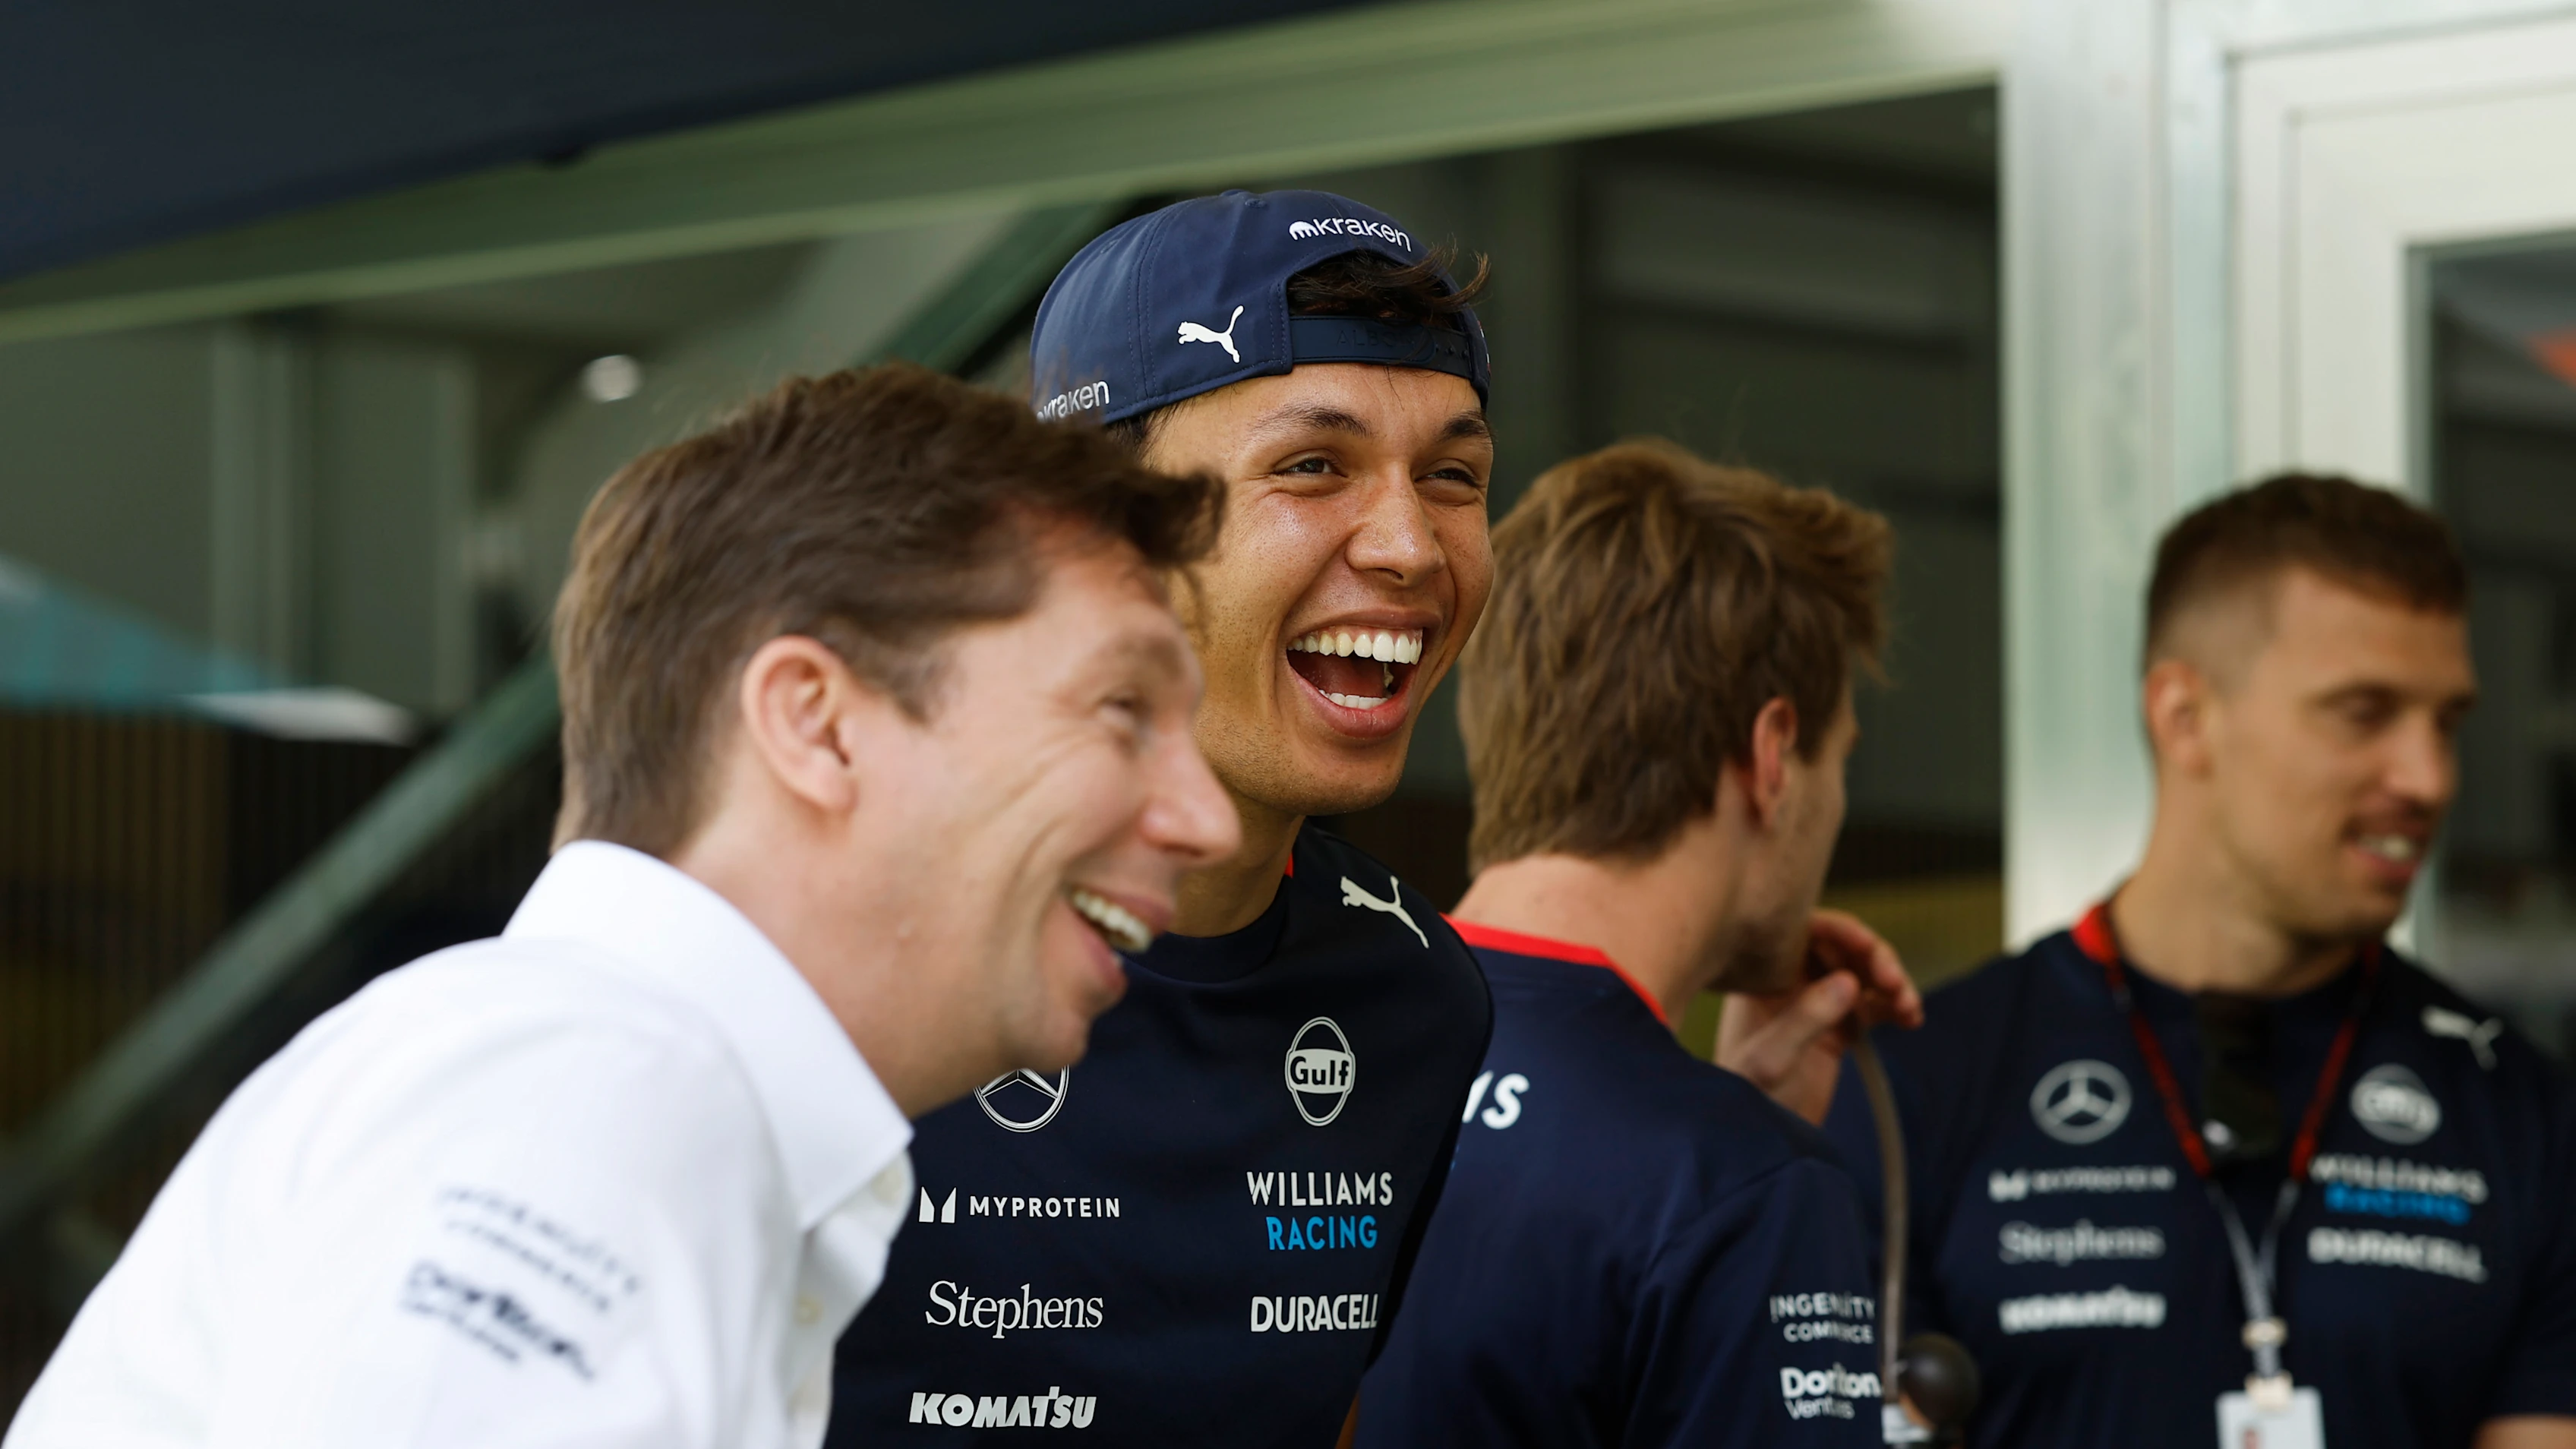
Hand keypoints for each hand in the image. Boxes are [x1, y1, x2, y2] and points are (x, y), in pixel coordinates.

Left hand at [1714, 909, 1924, 1124]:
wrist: (1753, 1141)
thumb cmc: (1743, 1098)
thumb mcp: (1770, 1060)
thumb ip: (1804, 1019)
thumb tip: (1848, 981)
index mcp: (1761, 977)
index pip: (1803, 932)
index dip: (1841, 931)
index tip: (1868, 947)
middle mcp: (1789, 982)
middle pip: (1840, 948)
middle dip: (1874, 958)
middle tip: (1895, 983)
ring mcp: (1814, 1004)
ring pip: (1861, 974)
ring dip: (1890, 982)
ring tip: (1909, 1007)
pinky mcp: (1836, 1029)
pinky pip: (1872, 1005)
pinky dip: (1894, 1006)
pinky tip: (1912, 1019)